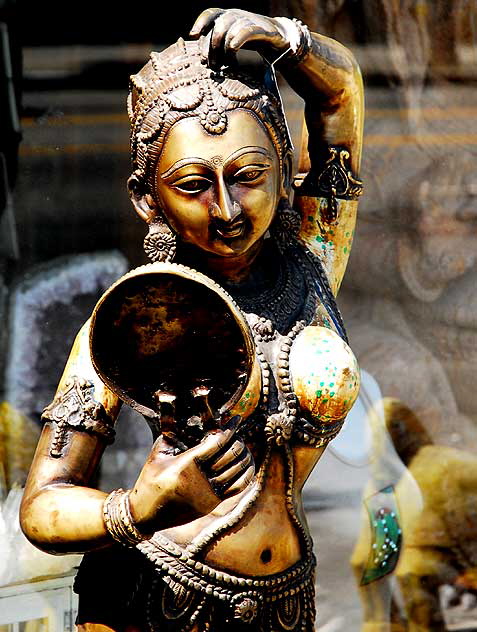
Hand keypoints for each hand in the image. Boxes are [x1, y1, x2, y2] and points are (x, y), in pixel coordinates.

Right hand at [129, 422, 253, 530]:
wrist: (146, 515)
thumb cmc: (149, 480)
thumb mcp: (157, 454)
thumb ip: (170, 433)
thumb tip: (175, 409)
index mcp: (186, 464)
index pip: (216, 442)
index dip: (229, 429)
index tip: (236, 419)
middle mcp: (200, 480)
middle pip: (230, 454)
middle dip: (237, 440)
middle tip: (238, 433)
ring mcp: (208, 494)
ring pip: (237, 470)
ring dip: (243, 456)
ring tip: (243, 446)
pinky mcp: (212, 504)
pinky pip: (238, 487)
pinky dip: (245, 474)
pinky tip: (245, 465)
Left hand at [190, 8, 290, 67]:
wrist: (280, 40)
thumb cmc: (253, 42)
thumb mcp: (234, 41)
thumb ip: (219, 45)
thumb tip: (202, 60)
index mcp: (229, 16)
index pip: (211, 14)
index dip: (201, 23)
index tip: (193, 36)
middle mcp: (237, 15)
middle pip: (218, 27)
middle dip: (212, 47)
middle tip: (212, 65)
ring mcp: (250, 21)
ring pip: (229, 29)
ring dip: (223, 49)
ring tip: (225, 65)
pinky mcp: (262, 29)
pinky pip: (246, 31)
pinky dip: (237, 40)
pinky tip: (233, 50)